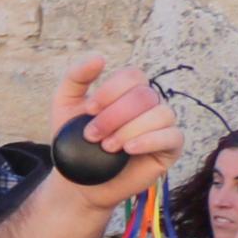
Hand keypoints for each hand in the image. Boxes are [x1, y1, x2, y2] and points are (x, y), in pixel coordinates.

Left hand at [49, 57, 181, 204]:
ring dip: (128, 130)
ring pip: (160, 114)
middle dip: (114, 115)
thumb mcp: (65, 105)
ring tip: (107, 147)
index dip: (110, 91)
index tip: (89, 109)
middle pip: (144, 96)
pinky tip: (128, 149)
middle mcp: (150, 105)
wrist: (77, 180)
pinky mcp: (170, 148)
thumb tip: (99, 57)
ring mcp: (163, 125)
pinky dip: (149, 140)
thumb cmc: (74, 141)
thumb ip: (76, 77)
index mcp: (129, 91)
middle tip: (91, 135)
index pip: (133, 76)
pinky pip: (172, 136)